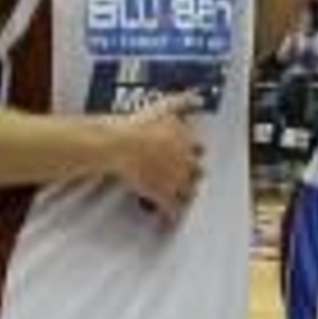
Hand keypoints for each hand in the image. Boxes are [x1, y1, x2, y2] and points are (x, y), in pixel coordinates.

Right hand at [105, 91, 204, 226]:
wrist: (118, 144)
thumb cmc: (138, 124)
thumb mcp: (164, 107)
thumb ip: (184, 101)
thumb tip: (199, 97)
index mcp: (186, 141)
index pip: (198, 149)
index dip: (193, 153)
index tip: (192, 155)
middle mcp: (185, 161)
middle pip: (196, 172)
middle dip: (191, 174)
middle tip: (186, 177)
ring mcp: (175, 179)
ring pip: (187, 191)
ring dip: (184, 194)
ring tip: (181, 199)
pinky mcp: (161, 194)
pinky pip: (171, 209)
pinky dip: (171, 216)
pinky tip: (171, 221)